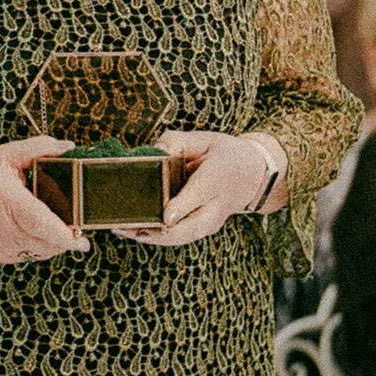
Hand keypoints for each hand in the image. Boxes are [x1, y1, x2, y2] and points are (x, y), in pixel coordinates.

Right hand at [0, 138, 86, 264]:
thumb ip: (39, 148)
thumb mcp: (6, 155)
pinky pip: (26, 255)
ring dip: (53, 243)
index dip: (65, 235)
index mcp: (6, 201)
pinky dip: (35, 245)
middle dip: (66, 238)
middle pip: (46, 244)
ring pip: (39, 253)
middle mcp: (1, 228)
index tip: (83, 239)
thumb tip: (69, 147)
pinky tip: (30, 229)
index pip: (40, 224)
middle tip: (76, 227)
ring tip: (54, 225)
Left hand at [118, 130, 284, 249]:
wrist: (253, 176)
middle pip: (190, 227)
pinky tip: (133, 230)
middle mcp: (215, 205)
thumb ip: (177, 141)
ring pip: (183, 236)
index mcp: (217, 177)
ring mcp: (211, 221)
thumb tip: (155, 152)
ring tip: (123, 230)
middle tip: (132, 228)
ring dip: (153, 236)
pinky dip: (157, 236)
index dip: (182, 206)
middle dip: (160, 232)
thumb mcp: (205, 139)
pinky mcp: (204, 228)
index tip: (165, 217)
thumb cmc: (223, 154)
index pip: (200, 193)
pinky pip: (180, 236)